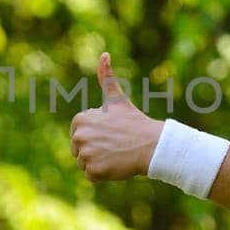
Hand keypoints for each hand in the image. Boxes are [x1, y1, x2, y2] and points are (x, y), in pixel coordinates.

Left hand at [69, 53, 162, 181]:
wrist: (151, 144)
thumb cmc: (134, 122)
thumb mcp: (117, 98)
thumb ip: (106, 77)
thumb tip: (104, 54)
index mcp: (80, 120)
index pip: (79, 135)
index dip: (95, 137)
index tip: (110, 133)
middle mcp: (78, 136)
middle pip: (79, 150)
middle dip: (95, 150)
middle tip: (114, 145)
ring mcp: (85, 154)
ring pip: (84, 163)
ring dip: (99, 162)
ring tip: (115, 154)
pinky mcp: (92, 170)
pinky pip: (91, 175)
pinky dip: (102, 174)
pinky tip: (115, 164)